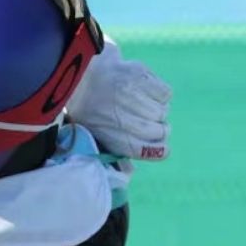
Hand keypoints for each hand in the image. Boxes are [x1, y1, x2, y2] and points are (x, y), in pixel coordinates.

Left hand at [65, 39, 169, 161]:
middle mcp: (124, 119)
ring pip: (163, 111)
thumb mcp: (96, 136)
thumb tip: (131, 172)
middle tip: (147, 119)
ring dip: (157, 109)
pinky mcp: (140, 76)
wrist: (79, 74)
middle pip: (161, 131)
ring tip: (141, 102)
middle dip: (159, 128)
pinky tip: (145, 90)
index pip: (150, 151)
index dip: (160, 150)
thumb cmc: (89, 109)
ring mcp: (133, 96)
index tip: (160, 146)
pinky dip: (160, 93)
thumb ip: (115, 152)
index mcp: (114, 138)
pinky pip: (165, 93)